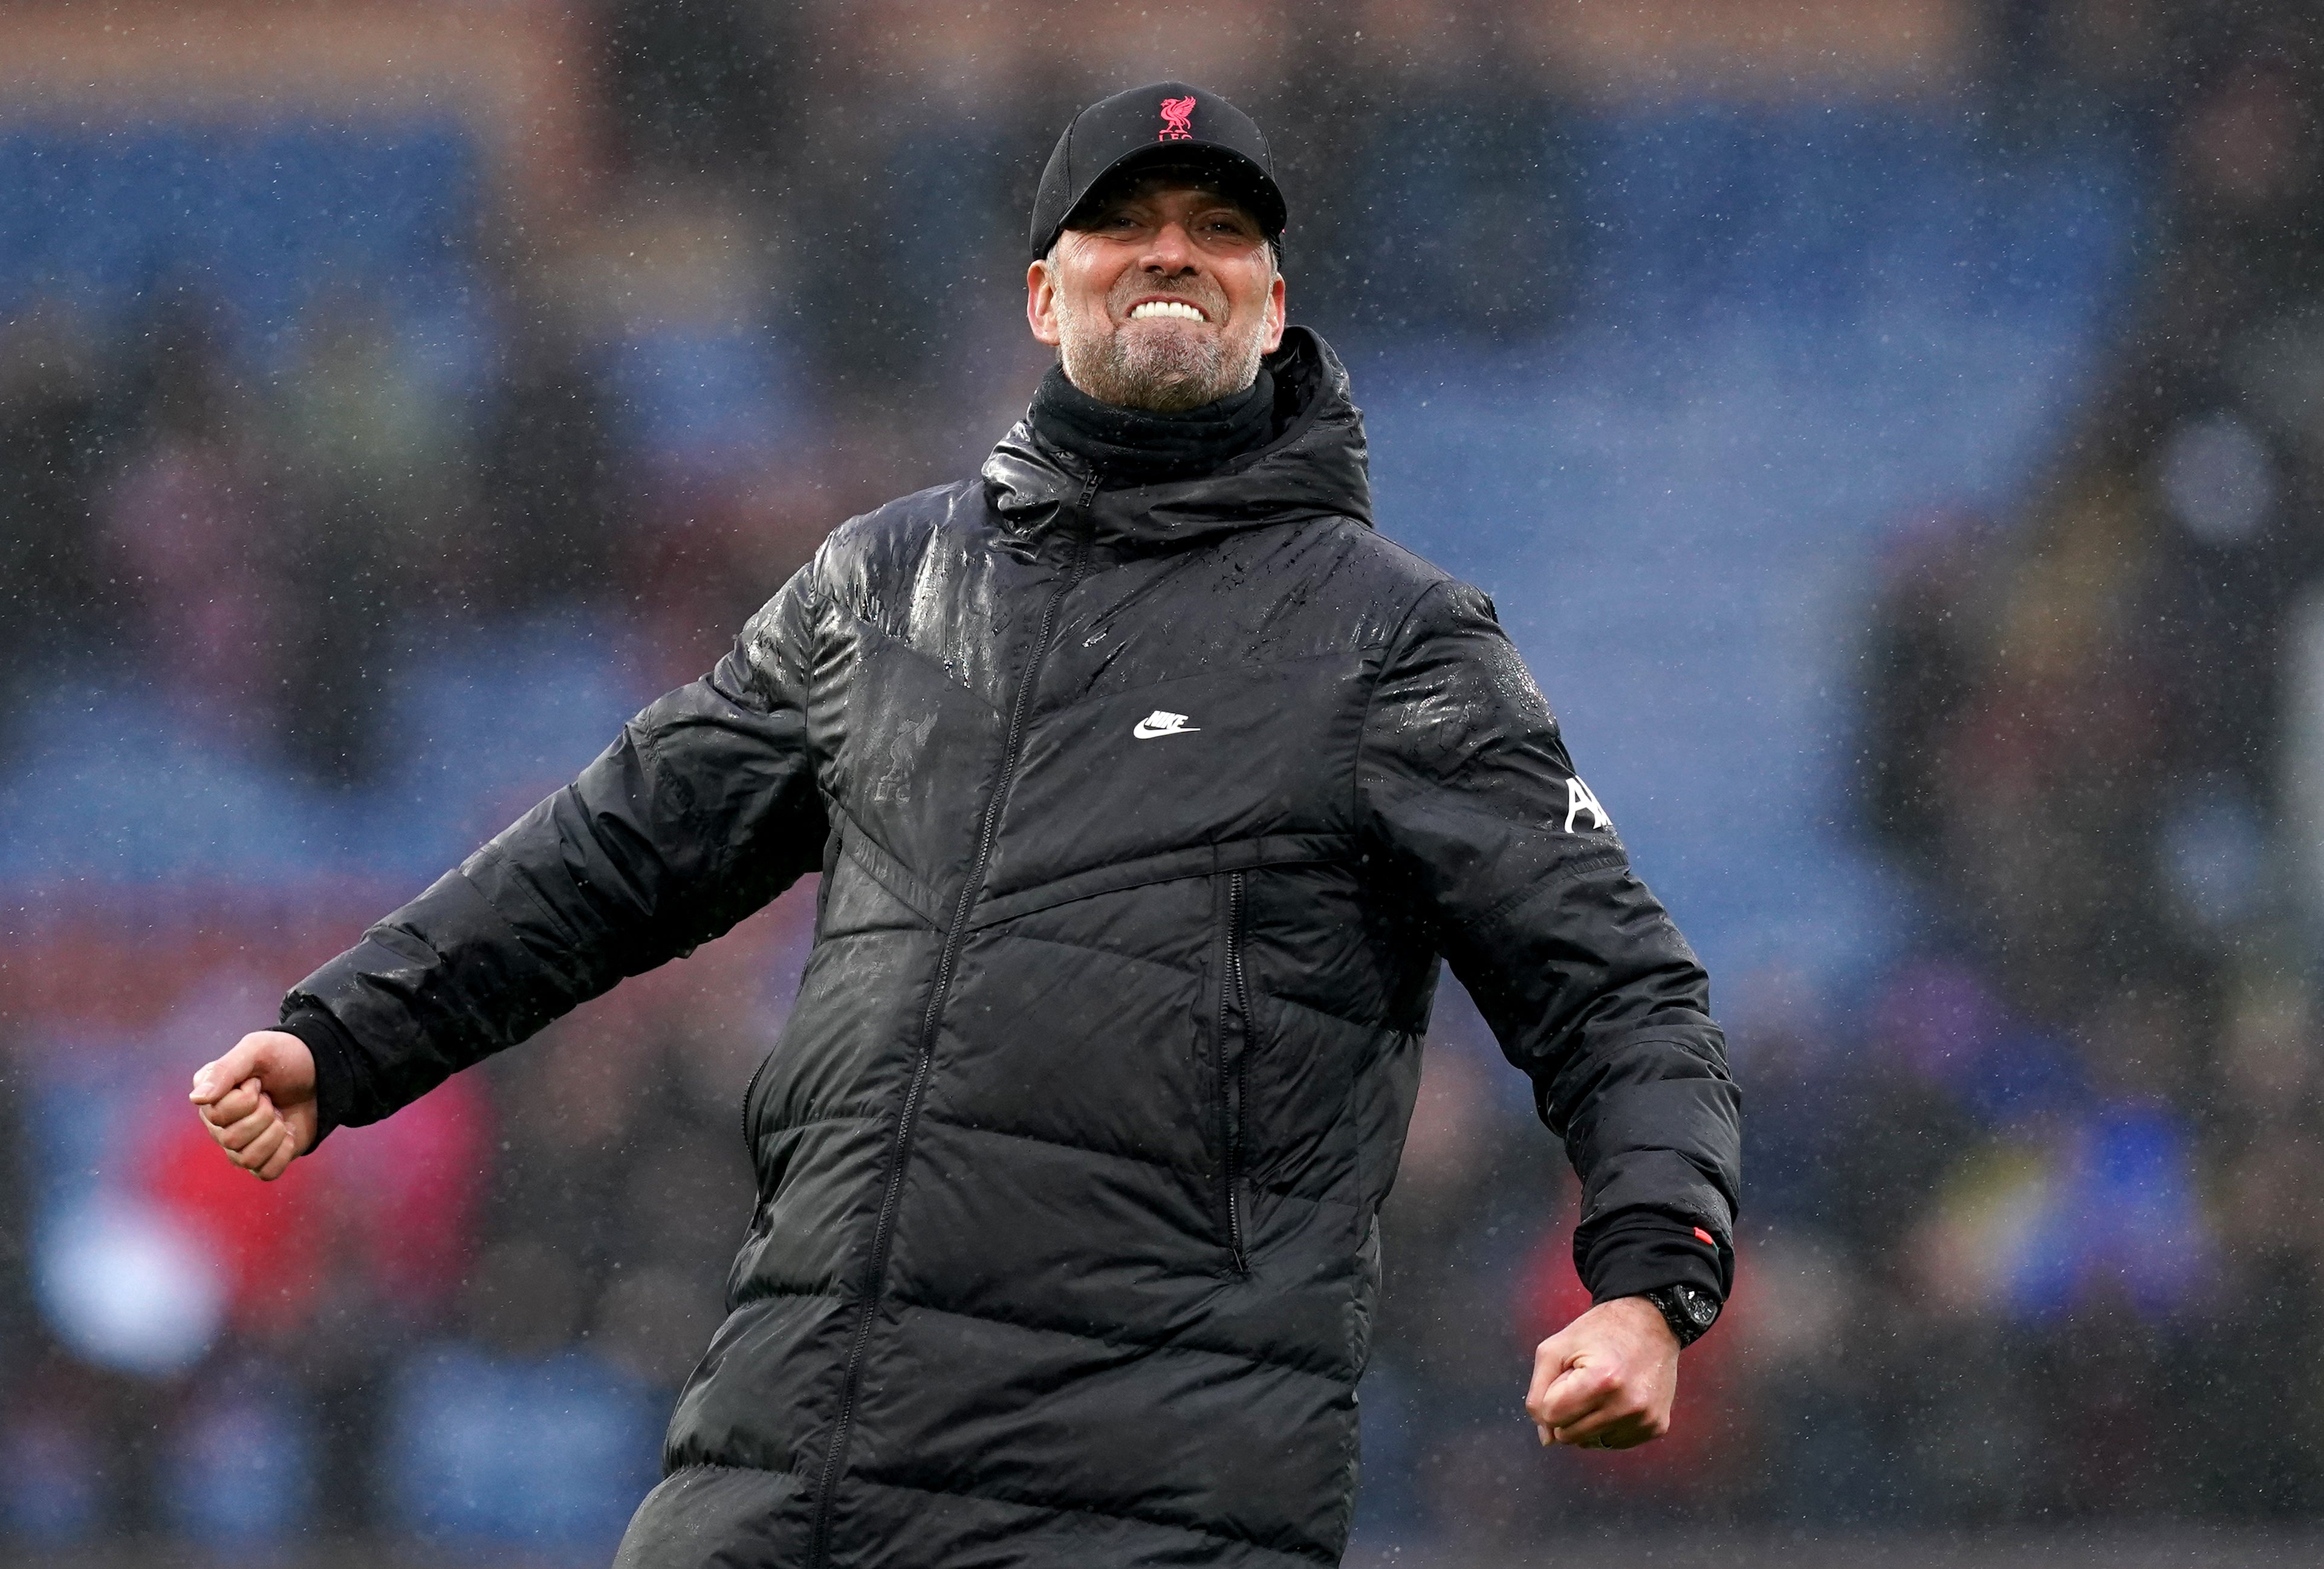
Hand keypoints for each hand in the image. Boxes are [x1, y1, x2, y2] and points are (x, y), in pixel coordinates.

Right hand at [188, 1030, 318, 1181]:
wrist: (321, 1071)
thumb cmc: (286, 1057)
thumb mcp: (258, 1050)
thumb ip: (226, 1070)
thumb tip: (197, 1099)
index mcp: (210, 1097)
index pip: (216, 1115)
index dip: (246, 1098)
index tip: (258, 1081)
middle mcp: (218, 1124)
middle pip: (231, 1140)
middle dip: (263, 1115)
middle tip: (271, 1098)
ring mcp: (239, 1144)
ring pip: (246, 1160)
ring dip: (274, 1134)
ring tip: (280, 1115)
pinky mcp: (263, 1158)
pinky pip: (266, 1173)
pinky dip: (283, 1153)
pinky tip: (289, 1134)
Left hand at [1525, 1295, 1679, 1450]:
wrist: (1650, 1322)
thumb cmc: (1596, 1333)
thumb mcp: (1554, 1349)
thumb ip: (1538, 1394)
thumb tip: (1546, 1440)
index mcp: (1601, 1380)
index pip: (1551, 1416)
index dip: (1551, 1395)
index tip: (1568, 1375)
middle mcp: (1627, 1405)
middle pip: (1568, 1435)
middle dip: (1567, 1411)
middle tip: (1584, 1381)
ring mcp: (1645, 1419)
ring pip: (1589, 1443)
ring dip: (1586, 1421)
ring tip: (1602, 1389)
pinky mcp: (1656, 1427)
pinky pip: (1613, 1443)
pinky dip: (1607, 1425)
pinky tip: (1617, 1399)